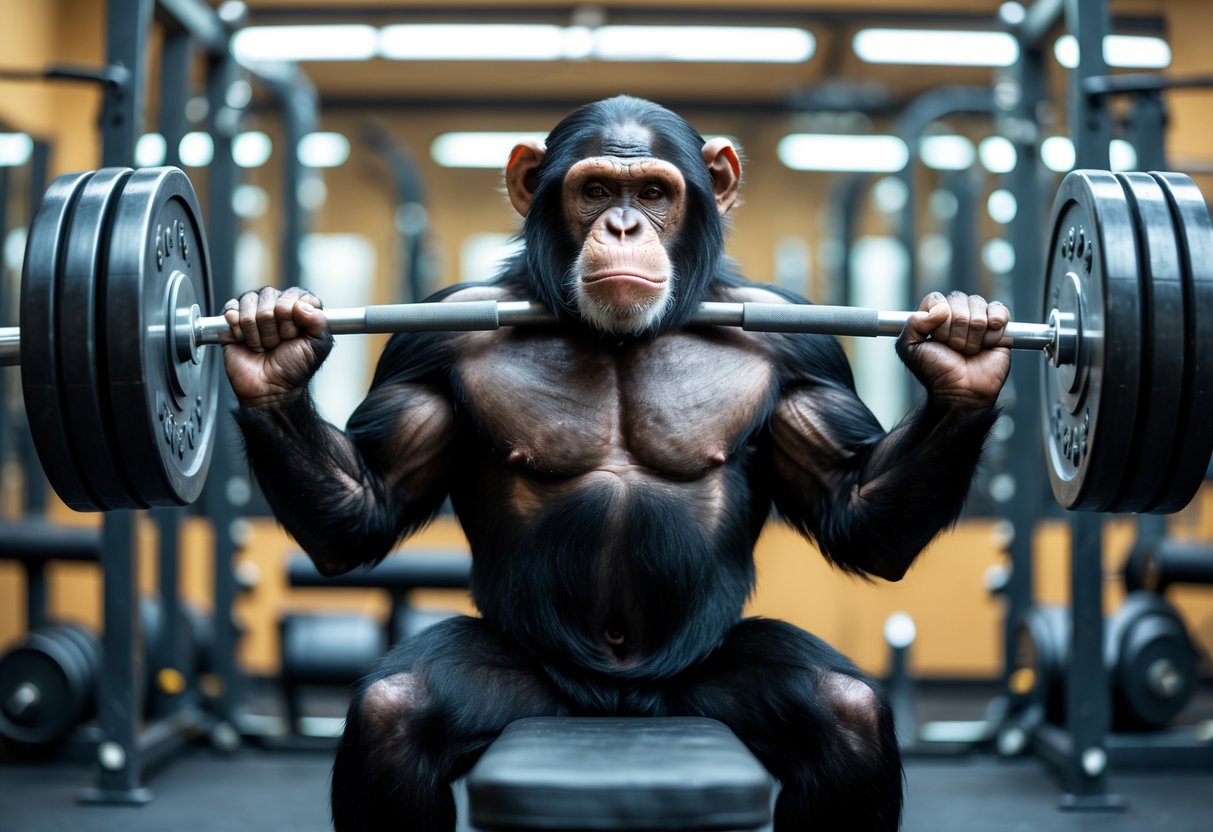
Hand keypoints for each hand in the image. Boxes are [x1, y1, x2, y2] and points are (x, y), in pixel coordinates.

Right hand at [221, 286, 332, 405]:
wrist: (269, 389)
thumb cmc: (294, 369)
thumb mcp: (317, 347)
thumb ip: (319, 323)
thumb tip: (304, 305)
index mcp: (299, 308)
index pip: (295, 294)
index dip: (292, 313)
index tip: (293, 333)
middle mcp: (277, 306)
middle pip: (270, 295)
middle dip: (274, 326)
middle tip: (277, 343)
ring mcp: (255, 312)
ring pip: (249, 302)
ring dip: (256, 331)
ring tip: (263, 345)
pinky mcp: (234, 320)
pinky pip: (231, 309)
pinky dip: (238, 329)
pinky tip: (244, 340)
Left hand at [896, 291, 1011, 405]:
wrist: (962, 392)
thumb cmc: (936, 372)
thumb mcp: (910, 349)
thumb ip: (912, 324)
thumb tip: (940, 308)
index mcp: (933, 317)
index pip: (936, 299)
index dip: (938, 317)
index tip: (937, 337)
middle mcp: (955, 315)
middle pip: (958, 299)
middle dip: (955, 329)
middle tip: (954, 348)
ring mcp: (977, 319)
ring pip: (978, 305)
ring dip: (972, 333)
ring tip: (968, 350)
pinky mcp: (998, 326)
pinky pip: (999, 310)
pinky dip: (993, 327)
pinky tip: (987, 343)